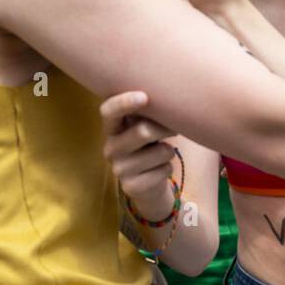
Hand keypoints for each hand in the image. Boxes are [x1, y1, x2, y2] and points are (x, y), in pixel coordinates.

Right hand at [100, 91, 178, 221]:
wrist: (150, 182)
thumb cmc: (151, 145)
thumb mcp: (147, 126)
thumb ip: (149, 113)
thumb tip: (170, 98)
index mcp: (112, 128)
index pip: (108, 111)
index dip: (123, 102)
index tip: (144, 97)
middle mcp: (111, 148)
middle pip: (143, 131)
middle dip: (165, 128)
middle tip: (175, 129)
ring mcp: (119, 169)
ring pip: (159, 152)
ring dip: (169, 151)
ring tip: (162, 154)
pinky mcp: (131, 187)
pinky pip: (163, 170)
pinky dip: (168, 167)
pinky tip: (160, 170)